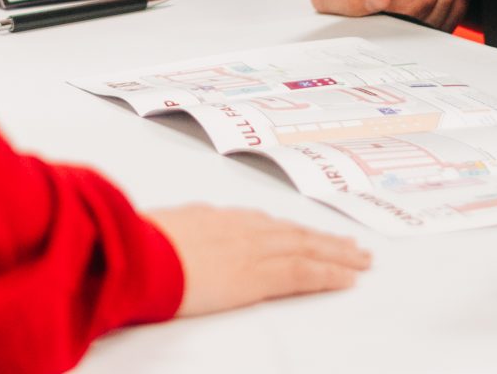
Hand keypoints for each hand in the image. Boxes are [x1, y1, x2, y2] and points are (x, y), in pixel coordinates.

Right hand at [148, 204, 371, 315]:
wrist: (138, 255)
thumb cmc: (137, 246)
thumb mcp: (156, 232)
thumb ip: (176, 233)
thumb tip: (173, 235)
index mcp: (215, 218)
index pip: (263, 225)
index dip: (289, 230)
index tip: (306, 234)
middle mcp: (240, 228)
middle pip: (293, 233)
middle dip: (323, 240)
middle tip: (351, 247)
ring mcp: (252, 249)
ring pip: (307, 248)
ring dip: (336, 255)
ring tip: (360, 261)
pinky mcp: (257, 276)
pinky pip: (303, 273)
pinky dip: (328, 274)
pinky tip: (347, 278)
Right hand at [307, 0, 469, 30]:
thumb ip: (349, 0)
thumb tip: (382, 0)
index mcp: (367, 31)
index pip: (403, 18)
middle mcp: (388, 35)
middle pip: (425, 20)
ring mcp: (404, 30)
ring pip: (437, 23)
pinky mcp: (415, 23)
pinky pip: (442, 22)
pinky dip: (457, 3)